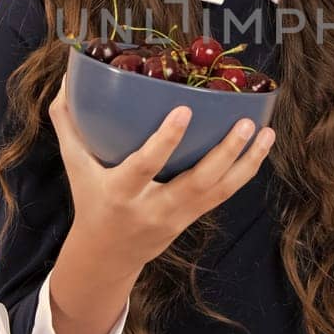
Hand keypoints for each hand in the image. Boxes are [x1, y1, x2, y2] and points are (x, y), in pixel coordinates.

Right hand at [46, 74, 275, 276]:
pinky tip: (261, 146)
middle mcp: (154, 207)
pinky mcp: (194, 217)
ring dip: (247, 162)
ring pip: (220, 191)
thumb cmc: (90, 199)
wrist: (107, 256)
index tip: (184, 110)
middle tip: (246, 122)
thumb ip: (68, 123)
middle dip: (225, 153)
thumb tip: (67, 78)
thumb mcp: (75, 165)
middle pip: (197, 183)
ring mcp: (179, 216)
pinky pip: (225, 194)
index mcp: (121, 193)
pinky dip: (245, 171)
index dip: (165, 141)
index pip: (145, 167)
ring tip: (267, 133)